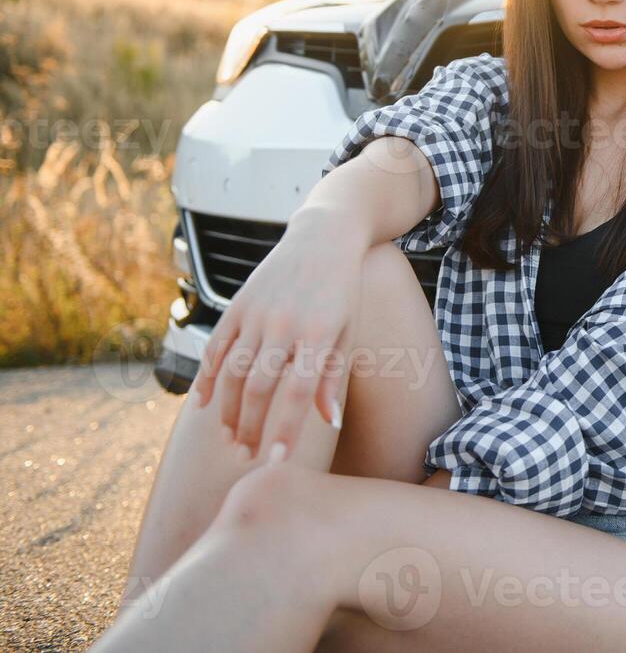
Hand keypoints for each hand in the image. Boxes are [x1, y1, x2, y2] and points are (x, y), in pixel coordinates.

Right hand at [191, 215, 367, 460]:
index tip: (276, 462)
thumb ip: (331, 376)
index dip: (284, 430)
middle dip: (251, 428)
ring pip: (233, 372)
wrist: (323, 238)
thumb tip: (328, 423)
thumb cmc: (342, 290)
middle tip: (247, 458)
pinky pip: (216, 346)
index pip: (297, 393)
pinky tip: (203, 404)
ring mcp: (257, 313)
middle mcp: (284, 324)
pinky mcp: (237, 303)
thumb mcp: (347, 330)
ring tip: (230, 439)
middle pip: (260, 388)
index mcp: (318, 333)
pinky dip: (206, 376)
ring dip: (228, 410)